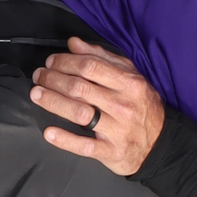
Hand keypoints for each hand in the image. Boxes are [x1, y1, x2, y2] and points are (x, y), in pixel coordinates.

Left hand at [30, 38, 165, 173]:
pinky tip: (49, 132)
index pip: (90, 67)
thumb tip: (74, 43)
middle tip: (39, 76)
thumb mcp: (130, 76)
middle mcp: (123, 104)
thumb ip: (102, 58)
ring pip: (80, 114)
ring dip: (53, 103)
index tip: (51, 61)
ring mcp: (117, 130)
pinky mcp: (111, 152)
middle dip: (54, 80)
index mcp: (129, 82)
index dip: (66, 62)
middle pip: (80, 88)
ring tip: (36, 95)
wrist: (160, 143)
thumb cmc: (141, 105)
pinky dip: (65, 139)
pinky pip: (85, 146)